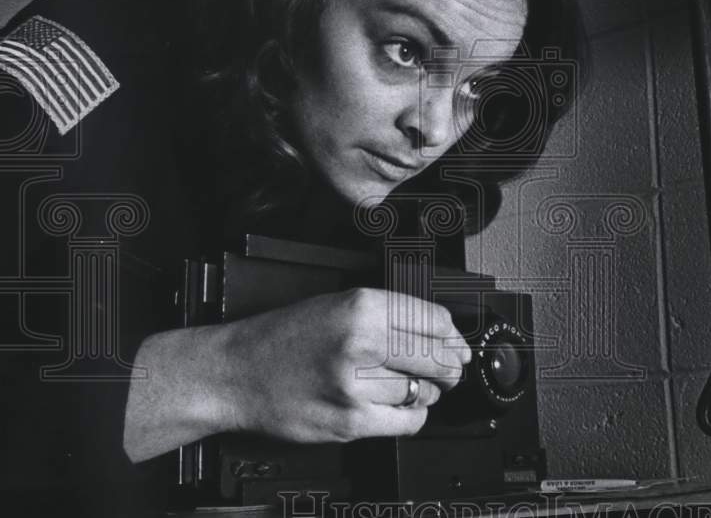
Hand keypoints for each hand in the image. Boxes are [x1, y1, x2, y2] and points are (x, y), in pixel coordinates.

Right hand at [221, 287, 472, 442]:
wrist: (236, 373)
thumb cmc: (284, 338)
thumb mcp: (337, 304)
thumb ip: (387, 313)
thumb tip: (439, 331)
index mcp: (361, 307)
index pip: (433, 320)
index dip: (454, 334)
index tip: (459, 342)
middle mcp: (361, 342)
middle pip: (435, 358)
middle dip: (451, 365)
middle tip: (452, 368)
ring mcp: (355, 385)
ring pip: (421, 391)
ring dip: (427, 391)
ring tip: (414, 385)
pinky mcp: (349, 422)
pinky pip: (405, 422)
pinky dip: (413, 416)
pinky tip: (403, 407)